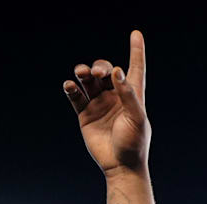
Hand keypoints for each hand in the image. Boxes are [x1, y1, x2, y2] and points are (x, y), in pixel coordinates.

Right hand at [63, 30, 150, 176]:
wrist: (120, 166)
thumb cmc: (134, 143)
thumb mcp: (137, 118)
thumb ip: (128, 94)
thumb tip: (117, 71)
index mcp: (133, 95)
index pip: (135, 68)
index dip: (136, 51)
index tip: (136, 34)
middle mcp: (115, 96)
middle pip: (105, 71)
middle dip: (100, 66)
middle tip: (97, 72)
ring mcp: (99, 103)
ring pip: (88, 81)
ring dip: (84, 73)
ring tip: (81, 73)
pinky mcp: (85, 113)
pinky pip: (76, 96)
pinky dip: (71, 88)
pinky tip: (69, 85)